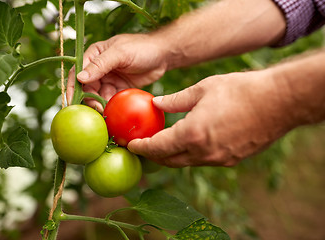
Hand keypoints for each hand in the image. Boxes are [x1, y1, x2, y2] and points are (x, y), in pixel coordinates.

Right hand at [66, 34, 166, 109]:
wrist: (164, 55)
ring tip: (105, 113)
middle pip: (86, 88)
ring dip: (99, 105)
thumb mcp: (120, 53)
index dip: (72, 88)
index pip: (77, 72)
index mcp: (94, 55)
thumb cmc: (142, 48)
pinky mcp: (119, 89)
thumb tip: (80, 77)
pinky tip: (113, 113)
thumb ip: (100, 65)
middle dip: (89, 100)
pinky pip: (110, 100)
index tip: (72, 102)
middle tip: (96, 110)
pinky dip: (110, 106)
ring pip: (98, 96)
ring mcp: (109, 79)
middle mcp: (99, 68)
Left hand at [128, 70, 295, 166]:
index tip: (132, 145)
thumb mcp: (202, 89)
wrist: (279, 101)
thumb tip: (156, 104)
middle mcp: (203, 152)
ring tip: (164, 144)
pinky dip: (190, 154)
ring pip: (186, 162)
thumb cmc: (240, 90)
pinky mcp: (231, 159)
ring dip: (172, 156)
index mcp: (192, 134)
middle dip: (154, 155)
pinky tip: (189, 142)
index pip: (158, 148)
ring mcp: (219, 159)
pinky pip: (203, 160)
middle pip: (170, 161)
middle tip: (144, 146)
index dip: (142, 148)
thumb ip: (175, 100)